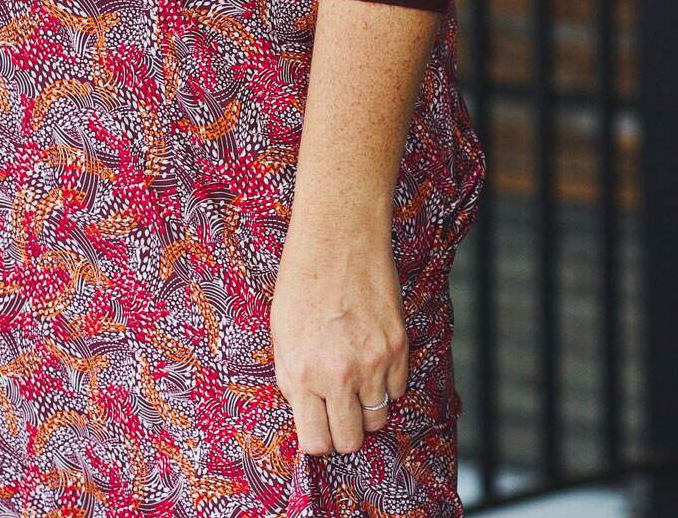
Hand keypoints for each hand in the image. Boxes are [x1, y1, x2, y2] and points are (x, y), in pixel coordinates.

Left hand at [269, 222, 408, 456]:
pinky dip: (387, 382)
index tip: (319, 426)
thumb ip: (293, 379)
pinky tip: (371, 355)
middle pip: (350, 440)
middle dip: (343, 430)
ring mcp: (372, 363)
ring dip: (367, 407)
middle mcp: (337, 375)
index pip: (316, 443)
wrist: (339, 237)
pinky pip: (397, 390)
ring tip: (355, 378)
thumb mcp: (281, 332)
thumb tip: (308, 415)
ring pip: (378, 420)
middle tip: (338, 407)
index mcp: (300, 373)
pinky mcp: (398, 347)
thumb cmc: (302, 280)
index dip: (317, 438)